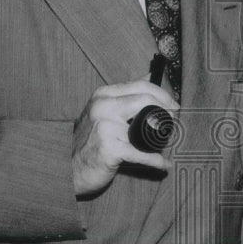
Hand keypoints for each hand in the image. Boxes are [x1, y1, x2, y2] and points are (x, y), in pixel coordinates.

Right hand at [72, 80, 177, 195]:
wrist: (67, 168)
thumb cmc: (90, 141)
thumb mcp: (102, 110)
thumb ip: (125, 94)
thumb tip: (150, 74)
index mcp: (103, 95)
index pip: (141, 86)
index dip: (163, 94)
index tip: (175, 105)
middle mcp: (102, 107)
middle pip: (145, 99)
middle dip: (167, 109)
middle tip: (176, 121)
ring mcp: (104, 128)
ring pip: (146, 126)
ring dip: (164, 137)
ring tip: (170, 141)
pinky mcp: (109, 149)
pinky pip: (142, 154)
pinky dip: (156, 161)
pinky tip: (164, 164)